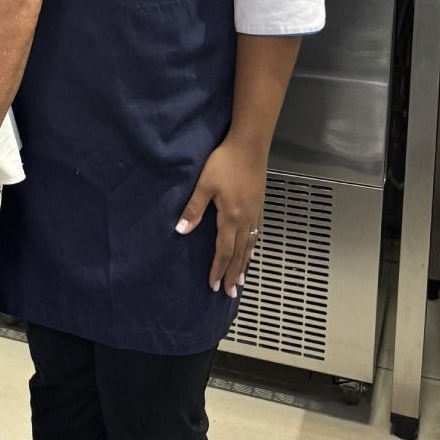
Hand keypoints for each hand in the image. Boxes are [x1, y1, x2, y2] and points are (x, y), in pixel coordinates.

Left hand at [175, 136, 266, 297]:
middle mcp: (245, 219)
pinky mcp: (258, 205)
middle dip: (232, 274)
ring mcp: (254, 213)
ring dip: (244, 264)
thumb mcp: (204, 184)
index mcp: (231, 217)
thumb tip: (181, 231)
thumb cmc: (224, 163)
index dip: (218, 269)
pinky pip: (255, 234)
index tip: (213, 285)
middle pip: (239, 253)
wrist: (250, 146)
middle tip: (230, 293)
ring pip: (249, 245)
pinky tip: (250, 250)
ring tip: (241, 280)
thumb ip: (193, 208)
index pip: (223, 250)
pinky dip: (252, 248)